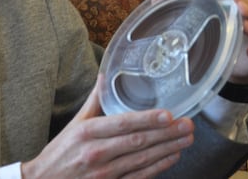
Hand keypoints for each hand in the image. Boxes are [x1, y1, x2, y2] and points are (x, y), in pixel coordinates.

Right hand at [21, 76, 193, 178]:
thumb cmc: (60, 152)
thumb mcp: (74, 124)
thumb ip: (93, 101)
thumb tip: (104, 77)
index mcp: (87, 132)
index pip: (122, 124)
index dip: (148, 120)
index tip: (168, 115)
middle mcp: (97, 153)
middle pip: (138, 142)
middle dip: (166, 133)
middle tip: (187, 125)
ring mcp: (105, 173)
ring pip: (142, 159)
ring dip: (168, 149)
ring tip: (186, 139)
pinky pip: (139, 177)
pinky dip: (158, 167)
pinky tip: (172, 157)